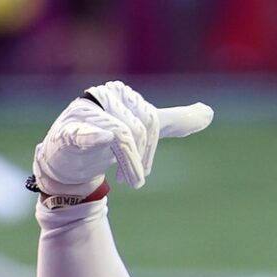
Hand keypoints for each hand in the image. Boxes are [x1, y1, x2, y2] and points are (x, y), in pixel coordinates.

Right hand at [31, 80, 212, 197]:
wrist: (68, 161)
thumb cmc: (106, 141)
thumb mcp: (143, 130)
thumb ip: (174, 121)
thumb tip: (209, 113)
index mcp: (122, 94)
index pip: (151, 120)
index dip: (151, 150)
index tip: (145, 171)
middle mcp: (102, 97)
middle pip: (138, 127)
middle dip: (141, 159)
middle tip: (135, 181)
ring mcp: (83, 112)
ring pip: (120, 134)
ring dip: (128, 164)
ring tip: (127, 182)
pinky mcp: (67, 131)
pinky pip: (85, 131)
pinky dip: (94, 136)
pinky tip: (100, 141)